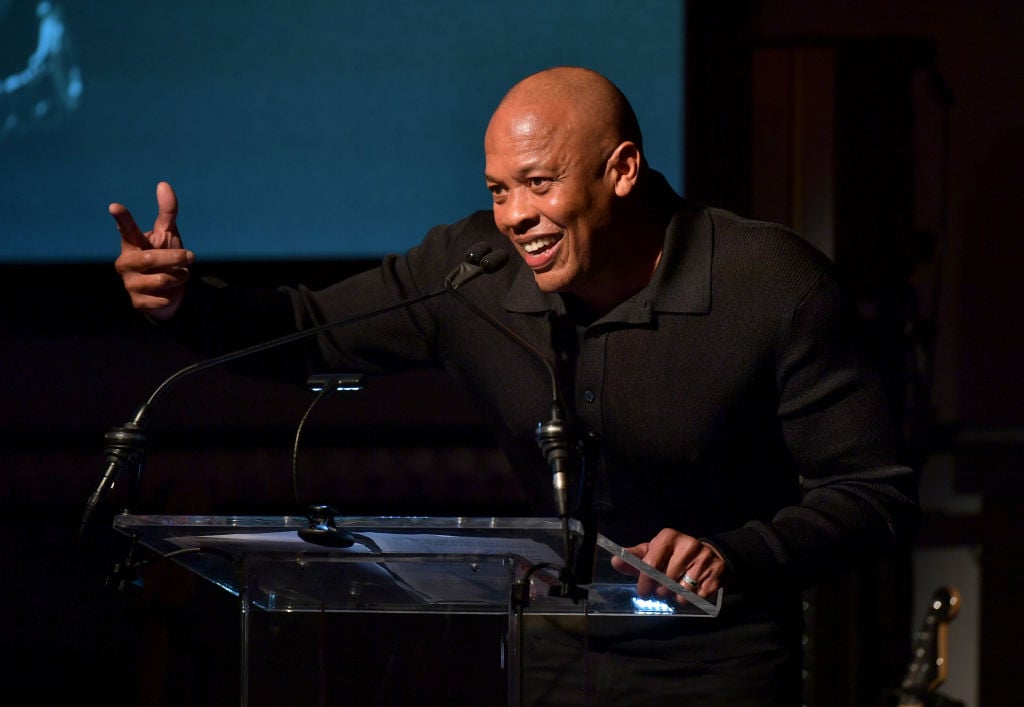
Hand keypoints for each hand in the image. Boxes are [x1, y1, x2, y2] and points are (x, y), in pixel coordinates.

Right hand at [111, 181, 193, 319]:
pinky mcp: (137, 302)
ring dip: (179, 277)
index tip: (115, 206)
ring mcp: (129, 283)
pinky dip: (173, 295)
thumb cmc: (165, 259)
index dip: (123, 218)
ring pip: (161, 279)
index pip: (127, 229)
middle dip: (176, 257)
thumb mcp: (168, 234)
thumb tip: (163, 184)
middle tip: (190, 256)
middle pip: (152, 258)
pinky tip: (168, 294)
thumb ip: (167, 212)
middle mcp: (126, 263)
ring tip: (179, 275)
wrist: (169, 294)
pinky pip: (162, 298)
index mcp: (132, 244)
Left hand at [611, 527, 726, 601]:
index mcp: (668, 536)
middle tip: (662, 591)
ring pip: (682, 591)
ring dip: (676, 597)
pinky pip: (698, 596)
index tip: (643, 592)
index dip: (644, 582)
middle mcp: (688, 544)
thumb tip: (615, 561)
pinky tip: (691, 590)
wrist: (710, 554)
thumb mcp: (654, 551)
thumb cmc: (674, 554)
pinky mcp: (716, 573)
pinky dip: (691, 599)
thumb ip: (635, 558)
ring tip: (676, 590)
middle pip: (666, 580)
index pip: (651, 564)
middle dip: (661, 591)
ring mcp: (704, 559)